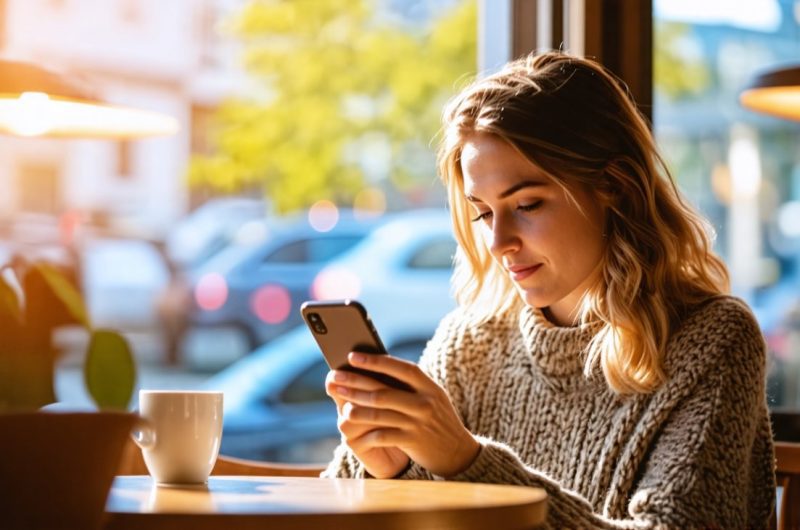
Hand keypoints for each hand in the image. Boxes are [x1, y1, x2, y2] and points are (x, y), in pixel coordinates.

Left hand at [326, 352, 479, 477]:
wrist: (458, 452)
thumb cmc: (436, 419)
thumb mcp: (431, 397)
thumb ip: (410, 384)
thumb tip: (376, 366)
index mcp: (429, 386)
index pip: (401, 368)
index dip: (376, 361)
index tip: (353, 356)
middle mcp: (425, 403)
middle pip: (384, 390)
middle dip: (356, 382)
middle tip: (335, 377)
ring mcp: (418, 423)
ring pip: (379, 412)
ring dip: (355, 405)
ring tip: (339, 400)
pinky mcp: (412, 442)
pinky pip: (382, 435)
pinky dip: (364, 431)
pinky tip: (351, 428)